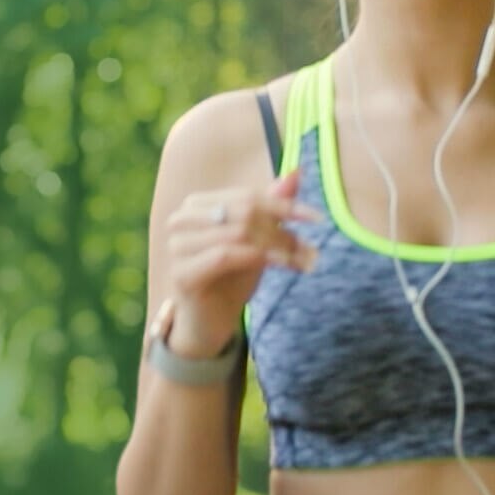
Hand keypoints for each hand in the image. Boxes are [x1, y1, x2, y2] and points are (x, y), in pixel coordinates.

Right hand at [164, 169, 322, 356]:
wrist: (210, 322)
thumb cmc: (233, 276)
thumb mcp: (258, 239)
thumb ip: (272, 206)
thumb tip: (297, 172)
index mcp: (197, 204)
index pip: (247, 196)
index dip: (284, 205)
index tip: (317, 218)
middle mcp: (182, 220)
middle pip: (243, 212)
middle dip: (281, 229)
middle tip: (309, 248)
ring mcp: (177, 246)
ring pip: (238, 232)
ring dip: (277, 245)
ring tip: (302, 259)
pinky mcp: (181, 272)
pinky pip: (226, 256)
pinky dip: (259, 258)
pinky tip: (282, 265)